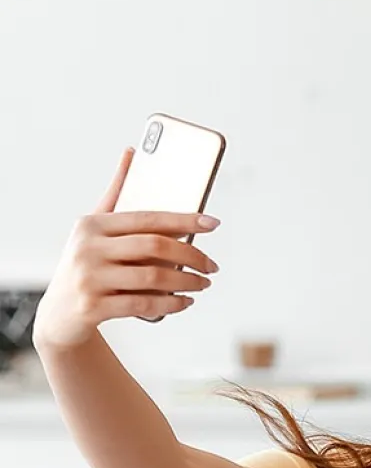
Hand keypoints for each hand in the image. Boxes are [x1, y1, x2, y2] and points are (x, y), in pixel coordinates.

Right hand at [33, 147, 219, 348]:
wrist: (60, 314)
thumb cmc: (86, 265)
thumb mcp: (94, 229)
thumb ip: (115, 194)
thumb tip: (132, 152)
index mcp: (92, 224)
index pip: (147, 218)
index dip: (184, 220)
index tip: (212, 223)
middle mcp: (88, 248)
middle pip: (154, 246)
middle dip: (192, 255)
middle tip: (212, 265)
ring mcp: (90, 278)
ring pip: (153, 277)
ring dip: (187, 282)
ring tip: (204, 284)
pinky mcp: (94, 307)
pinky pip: (144, 304)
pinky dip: (171, 304)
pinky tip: (185, 301)